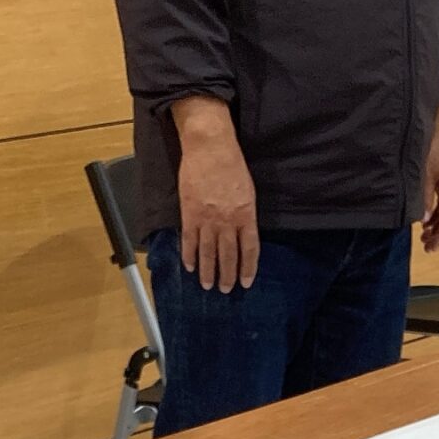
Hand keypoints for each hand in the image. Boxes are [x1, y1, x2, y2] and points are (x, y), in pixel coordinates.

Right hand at [172, 96, 258, 292]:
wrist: (209, 148)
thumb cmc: (232, 164)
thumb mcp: (248, 190)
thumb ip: (245, 214)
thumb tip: (242, 233)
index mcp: (245, 215)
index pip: (249, 249)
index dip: (248, 268)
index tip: (246, 282)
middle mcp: (227, 221)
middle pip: (228, 255)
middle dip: (227, 275)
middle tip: (225, 290)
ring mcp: (207, 219)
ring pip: (208, 252)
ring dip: (208, 271)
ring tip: (207, 285)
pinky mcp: (189, 214)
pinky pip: (189, 241)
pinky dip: (189, 256)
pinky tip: (190, 267)